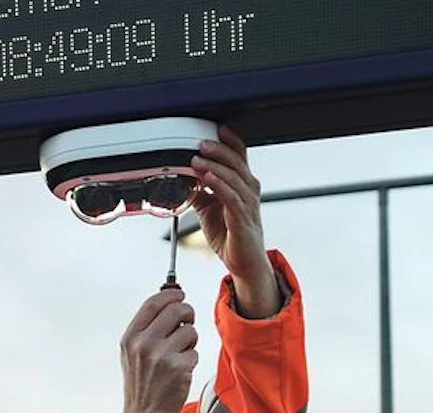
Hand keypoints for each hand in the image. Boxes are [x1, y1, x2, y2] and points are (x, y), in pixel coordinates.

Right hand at [117, 288, 196, 412]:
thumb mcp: (133, 353)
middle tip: (187, 323)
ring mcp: (161, 356)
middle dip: (187, 313)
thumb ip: (147, 327)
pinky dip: (191, 360)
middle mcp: (144, 344)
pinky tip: (180, 372)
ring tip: (179, 354)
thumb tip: (170, 299)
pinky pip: (195, 351)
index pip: (153, 303)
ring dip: (190, 340)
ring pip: (190, 330)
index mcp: (131, 338)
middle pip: (176, 310)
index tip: (180, 294)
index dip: (171, 294)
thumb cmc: (142, 382)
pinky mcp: (178, 368)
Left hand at [189, 127, 280, 317]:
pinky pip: (231, 198)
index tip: (216, 129)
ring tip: (198, 158)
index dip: (230, 141)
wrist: (244, 264)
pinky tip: (207, 179)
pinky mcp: (242, 220)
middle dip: (218, 150)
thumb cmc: (231, 236)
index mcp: (242, 186)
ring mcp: (247, 205)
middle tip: (201, 142)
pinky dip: (218, 186)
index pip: (239, 157)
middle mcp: (248, 192)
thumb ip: (200, 193)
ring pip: (233, 178)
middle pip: (236, 162)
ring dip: (214, 166)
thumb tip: (184, 180)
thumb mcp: (210, 210)